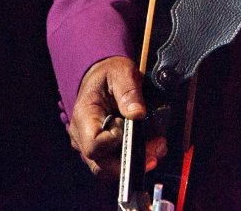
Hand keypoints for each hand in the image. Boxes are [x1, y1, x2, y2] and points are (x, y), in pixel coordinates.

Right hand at [66, 55, 162, 177]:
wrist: (102, 75)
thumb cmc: (109, 73)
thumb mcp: (121, 72)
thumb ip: (128, 90)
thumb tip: (137, 114)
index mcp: (84, 116)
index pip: (94, 145)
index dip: (114, 141)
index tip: (130, 125)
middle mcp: (82, 136)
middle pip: (101, 165)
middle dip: (131, 160)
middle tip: (158, 146)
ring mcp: (90, 145)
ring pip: (109, 168)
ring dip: (135, 162)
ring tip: (158, 146)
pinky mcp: (102, 149)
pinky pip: (115, 162)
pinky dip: (133, 158)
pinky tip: (151, 145)